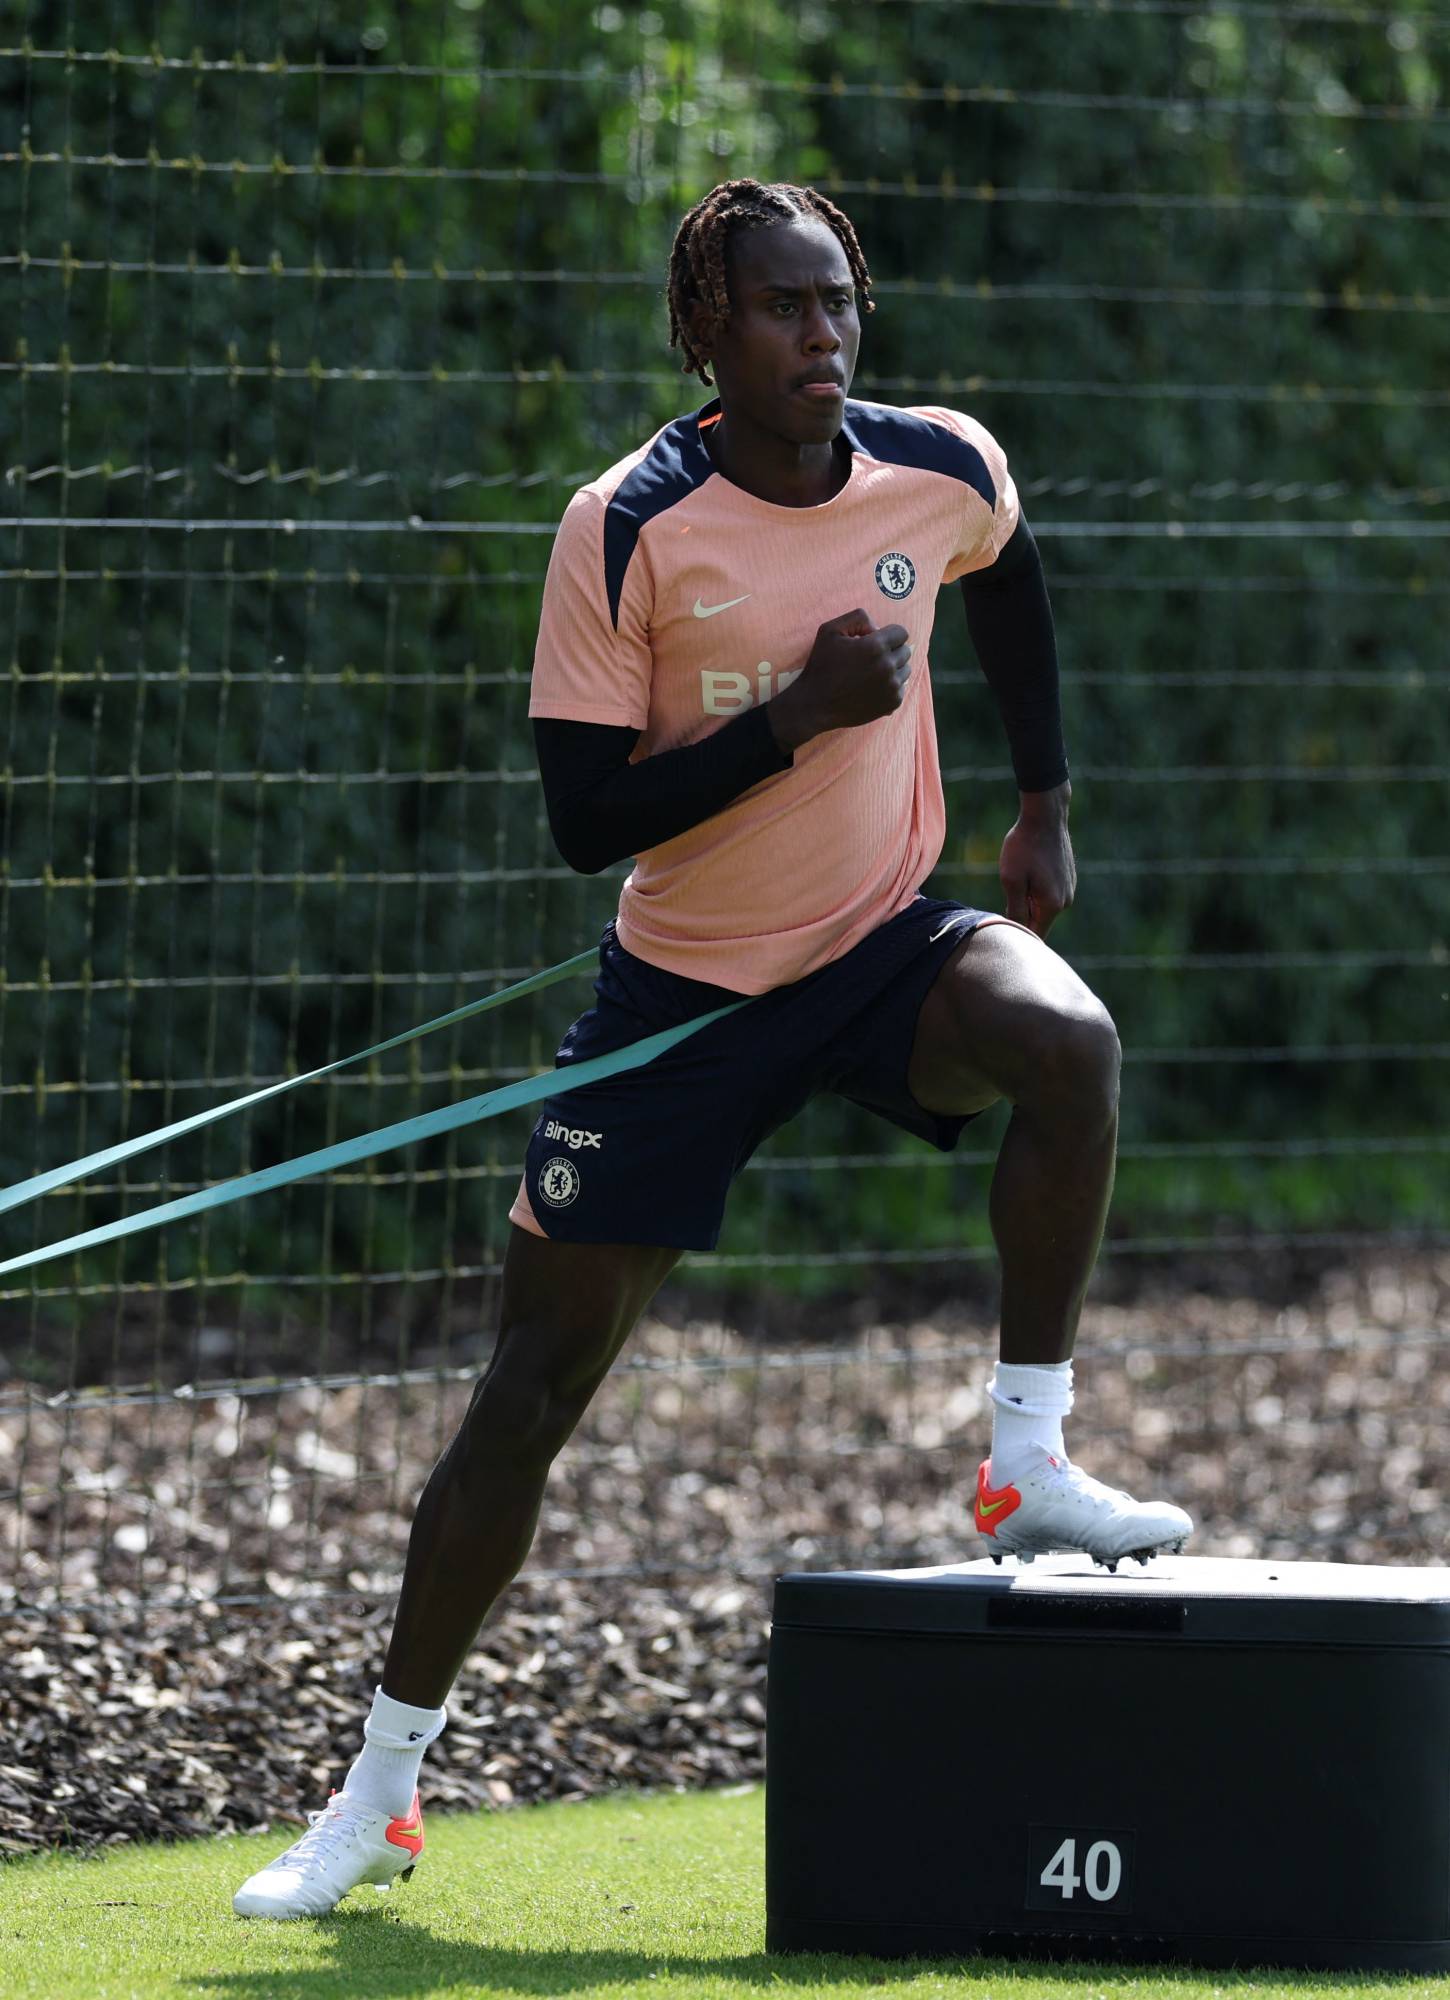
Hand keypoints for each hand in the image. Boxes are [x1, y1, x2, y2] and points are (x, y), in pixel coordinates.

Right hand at [767, 609, 912, 753]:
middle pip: (905, 651)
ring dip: (893, 669)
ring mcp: (892, 687)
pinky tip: (872, 688)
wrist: (815, 705)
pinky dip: (890, 687)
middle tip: (871, 659)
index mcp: (875, 646)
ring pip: (906, 670)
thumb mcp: (830, 630)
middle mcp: (887, 666)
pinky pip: (901, 688)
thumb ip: (857, 618)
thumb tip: (877, 628)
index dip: (888, 635)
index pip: (901, 633)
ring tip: (872, 674)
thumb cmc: (821, 666)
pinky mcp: (892, 703)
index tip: (876, 642)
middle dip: (891, 651)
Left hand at [999, 784, 1075, 935]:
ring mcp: (1069, 888)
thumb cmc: (1024, 848)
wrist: (1045, 816)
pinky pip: (1049, 893)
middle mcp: (1065, 901)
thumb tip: (1017, 932)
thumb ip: (1015, 910)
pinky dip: (1036, 888)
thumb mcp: (1011, 880)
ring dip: (1028, 899)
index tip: (1002, 923)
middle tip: (1008, 890)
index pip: (1034, 935)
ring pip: (1043, 906)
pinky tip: (1029, 869)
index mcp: (1052, 905)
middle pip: (1038, 920)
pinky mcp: (1068, 878)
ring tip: (1020, 875)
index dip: (1016, 933)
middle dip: (1022, 913)